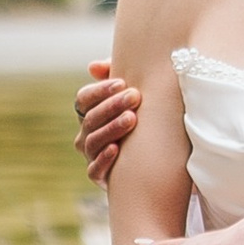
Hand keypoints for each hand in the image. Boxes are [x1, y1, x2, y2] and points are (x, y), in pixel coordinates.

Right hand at [74, 59, 141, 187]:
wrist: (158, 159)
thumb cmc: (144, 116)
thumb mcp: (132, 95)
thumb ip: (115, 76)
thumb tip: (93, 67)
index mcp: (90, 113)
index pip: (84, 99)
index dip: (100, 90)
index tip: (123, 82)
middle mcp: (86, 134)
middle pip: (91, 118)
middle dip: (112, 106)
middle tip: (135, 97)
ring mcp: (91, 156)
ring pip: (93, 142)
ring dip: (111, 129)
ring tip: (132, 119)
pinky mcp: (100, 177)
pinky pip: (94, 170)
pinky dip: (103, 160)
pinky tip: (117, 149)